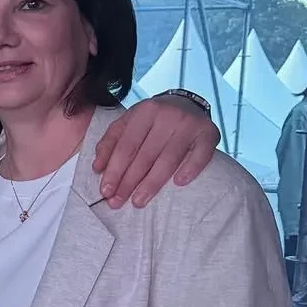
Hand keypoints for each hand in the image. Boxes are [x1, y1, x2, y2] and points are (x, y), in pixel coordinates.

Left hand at [93, 96, 219, 207]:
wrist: (187, 104)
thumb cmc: (152, 120)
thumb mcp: (127, 123)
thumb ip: (110, 143)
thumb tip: (97, 168)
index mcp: (144, 111)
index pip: (126, 146)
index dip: (114, 170)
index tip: (105, 191)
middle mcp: (167, 116)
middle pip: (145, 155)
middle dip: (129, 182)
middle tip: (117, 202)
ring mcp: (189, 125)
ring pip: (168, 159)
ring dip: (152, 183)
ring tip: (138, 201)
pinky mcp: (209, 134)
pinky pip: (200, 155)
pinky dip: (190, 169)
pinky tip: (179, 183)